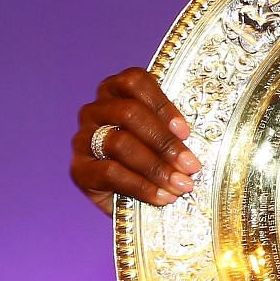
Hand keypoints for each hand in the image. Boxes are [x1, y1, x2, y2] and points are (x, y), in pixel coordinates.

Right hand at [69, 67, 199, 215]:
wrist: (130, 198)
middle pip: (129, 112)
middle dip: (164, 141)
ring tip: (180, 184)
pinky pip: (110, 173)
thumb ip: (174, 130)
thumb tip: (199, 143)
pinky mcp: (79, 169)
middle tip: (191, 165)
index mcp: (117, 91)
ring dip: (155, 166)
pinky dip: (141, 186)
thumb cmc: (153, 158)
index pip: (135, 82)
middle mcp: (95, 110)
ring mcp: (83, 139)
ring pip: (119, 142)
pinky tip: (163, 197)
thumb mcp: (164, 138)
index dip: (162, 104)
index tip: (186, 132)